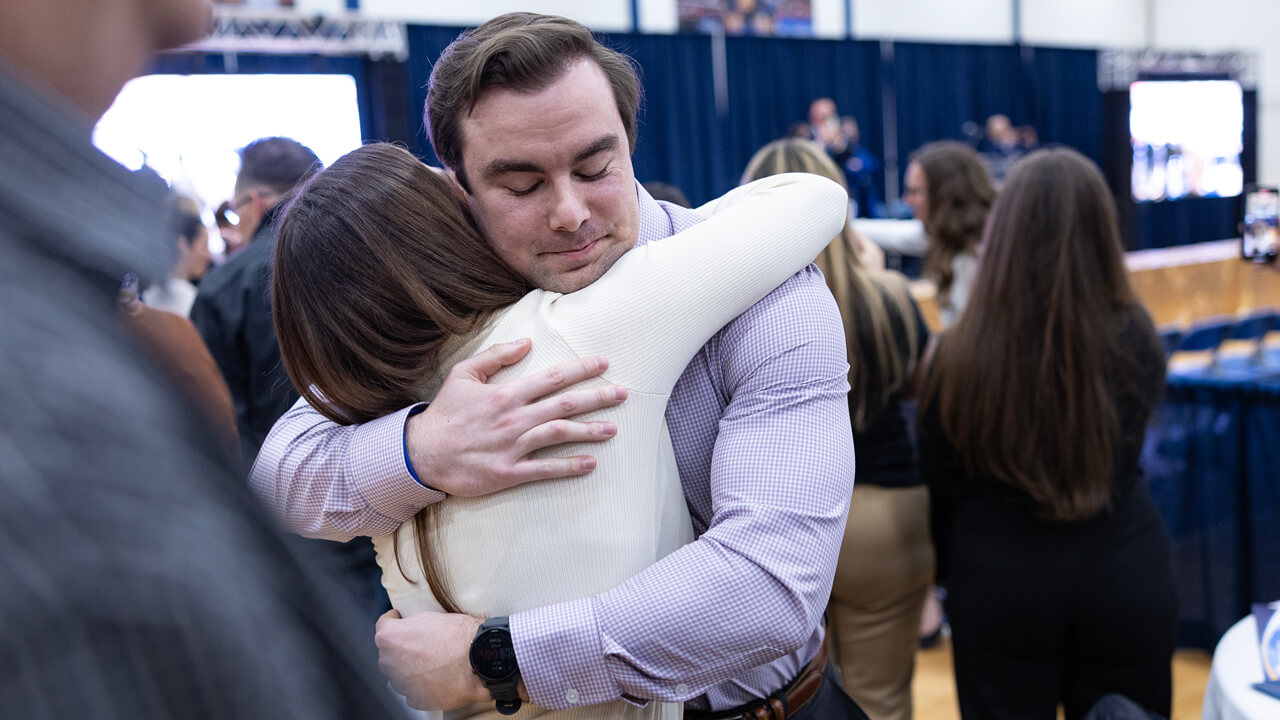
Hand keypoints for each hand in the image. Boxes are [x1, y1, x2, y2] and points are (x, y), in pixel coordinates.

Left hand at [376, 609, 487, 710]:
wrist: (478, 659)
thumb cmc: (458, 635)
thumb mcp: (430, 616)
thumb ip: (411, 624)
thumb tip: (410, 629)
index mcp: (390, 638)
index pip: (383, 625)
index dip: (393, 620)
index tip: (399, 619)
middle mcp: (389, 661)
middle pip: (390, 652)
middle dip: (402, 648)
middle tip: (422, 643)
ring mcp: (401, 683)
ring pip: (400, 673)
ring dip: (411, 667)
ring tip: (433, 661)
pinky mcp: (416, 699)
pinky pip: (413, 690)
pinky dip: (421, 684)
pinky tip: (436, 676)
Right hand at [407, 338, 626, 496]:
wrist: (421, 454)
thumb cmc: (445, 413)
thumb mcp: (463, 375)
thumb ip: (496, 356)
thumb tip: (526, 341)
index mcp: (506, 395)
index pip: (552, 378)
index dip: (581, 369)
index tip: (604, 362)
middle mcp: (514, 419)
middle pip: (565, 405)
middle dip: (597, 397)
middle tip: (623, 393)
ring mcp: (513, 447)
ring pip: (560, 434)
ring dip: (590, 431)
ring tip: (613, 428)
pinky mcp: (508, 473)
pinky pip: (545, 469)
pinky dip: (569, 466)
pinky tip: (591, 463)